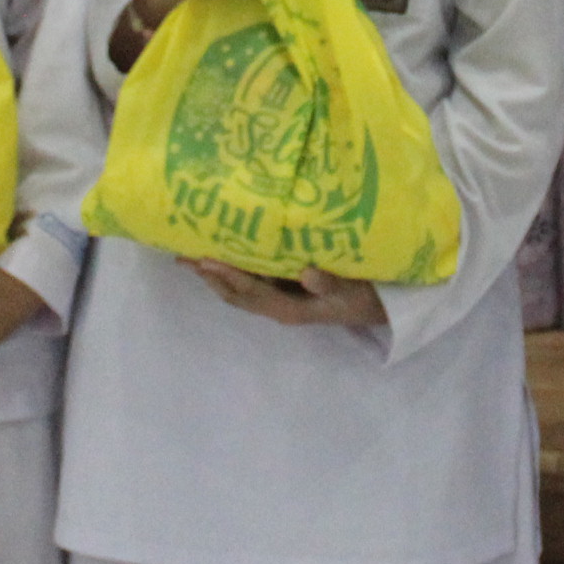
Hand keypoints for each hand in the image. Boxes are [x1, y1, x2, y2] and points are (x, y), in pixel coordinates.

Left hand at [189, 260, 390, 329]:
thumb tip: (305, 274)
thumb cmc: (367, 297)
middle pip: (236, 295)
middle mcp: (279, 309)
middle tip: (183, 256)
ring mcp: (280, 301)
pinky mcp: (285, 293)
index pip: (253, 293)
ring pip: (239, 291)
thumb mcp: (356, 292)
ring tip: (192, 256)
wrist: (380, 309)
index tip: (206, 260)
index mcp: (291, 310)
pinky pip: (251, 284)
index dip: (229, 277)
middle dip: (210, 277)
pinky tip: (226, 254)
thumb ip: (332, 284)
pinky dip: (233, 271)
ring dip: (216, 275)